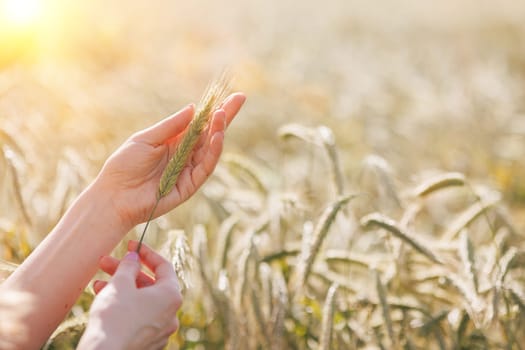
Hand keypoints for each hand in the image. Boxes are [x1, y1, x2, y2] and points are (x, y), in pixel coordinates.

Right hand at [78, 241, 181, 349]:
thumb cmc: (115, 317)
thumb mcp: (120, 283)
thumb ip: (129, 266)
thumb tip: (134, 257)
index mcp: (171, 296)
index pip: (164, 266)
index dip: (146, 253)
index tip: (131, 246)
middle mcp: (172, 314)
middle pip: (150, 284)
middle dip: (127, 272)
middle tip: (106, 263)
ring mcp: (161, 330)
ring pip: (142, 301)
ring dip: (121, 289)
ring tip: (98, 284)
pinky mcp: (148, 342)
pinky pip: (138, 317)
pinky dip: (124, 306)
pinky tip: (103, 300)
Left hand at [94, 93, 245, 229]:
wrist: (114, 196)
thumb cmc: (124, 165)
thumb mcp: (146, 138)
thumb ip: (171, 126)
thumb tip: (193, 108)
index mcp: (174, 141)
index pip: (200, 124)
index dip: (215, 110)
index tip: (232, 95)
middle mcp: (185, 154)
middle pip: (211, 133)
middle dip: (225, 116)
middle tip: (240, 99)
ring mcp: (189, 170)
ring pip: (211, 149)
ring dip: (219, 131)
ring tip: (222, 115)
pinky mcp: (190, 185)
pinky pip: (206, 167)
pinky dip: (214, 152)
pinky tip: (218, 136)